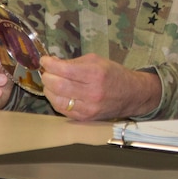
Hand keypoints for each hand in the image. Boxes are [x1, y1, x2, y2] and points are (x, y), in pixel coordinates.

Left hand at [39, 53, 160, 120]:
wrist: (132, 94)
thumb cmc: (114, 75)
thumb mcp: (98, 61)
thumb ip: (74, 62)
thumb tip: (53, 63)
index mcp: (96, 74)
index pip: (64, 69)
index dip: (49, 64)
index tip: (45, 60)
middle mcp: (92, 92)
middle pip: (57, 85)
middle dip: (47, 77)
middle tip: (47, 72)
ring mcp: (88, 107)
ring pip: (57, 100)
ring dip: (49, 89)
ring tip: (51, 83)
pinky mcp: (85, 117)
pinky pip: (62, 110)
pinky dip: (56, 100)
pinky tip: (59, 94)